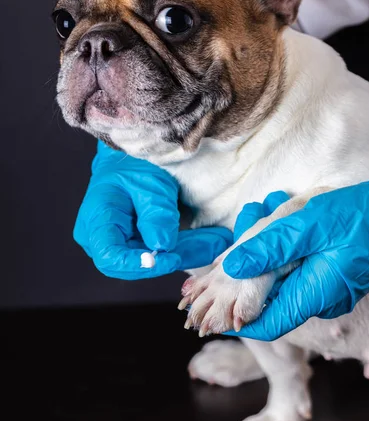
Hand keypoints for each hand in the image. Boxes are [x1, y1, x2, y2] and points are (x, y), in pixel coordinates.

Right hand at [74, 141, 231, 278]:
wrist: (131, 156)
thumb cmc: (132, 163)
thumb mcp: (147, 182)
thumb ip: (155, 214)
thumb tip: (163, 247)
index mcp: (97, 222)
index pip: (111, 258)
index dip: (138, 265)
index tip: (168, 258)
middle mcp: (105, 238)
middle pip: (137, 263)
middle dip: (177, 256)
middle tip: (211, 244)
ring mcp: (123, 242)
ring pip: (156, 259)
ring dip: (190, 251)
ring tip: (219, 239)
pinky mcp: (140, 241)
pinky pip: (164, 250)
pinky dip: (189, 245)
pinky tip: (213, 239)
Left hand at [223, 182, 368, 339]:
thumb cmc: (359, 219)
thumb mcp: (308, 226)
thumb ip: (269, 246)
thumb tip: (232, 265)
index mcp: (313, 295)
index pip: (267, 324)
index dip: (239, 316)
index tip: (217, 301)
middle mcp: (320, 301)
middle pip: (272, 296)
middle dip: (251, 268)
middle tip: (241, 233)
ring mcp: (329, 291)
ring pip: (285, 279)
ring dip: (268, 252)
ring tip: (262, 213)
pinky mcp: (334, 278)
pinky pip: (301, 271)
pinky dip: (285, 250)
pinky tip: (284, 220)